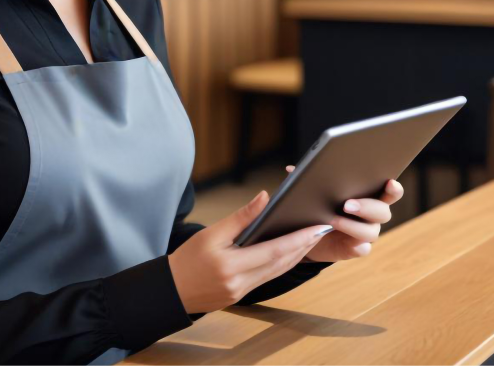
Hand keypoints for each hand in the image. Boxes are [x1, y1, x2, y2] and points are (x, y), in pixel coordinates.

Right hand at [167, 189, 335, 314]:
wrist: (171, 290)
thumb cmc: (187, 258)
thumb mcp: (210, 233)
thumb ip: (240, 217)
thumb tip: (264, 198)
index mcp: (231, 265)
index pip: (274, 251)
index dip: (299, 239)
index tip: (317, 227)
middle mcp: (241, 282)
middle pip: (282, 263)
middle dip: (304, 246)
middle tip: (322, 229)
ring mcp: (243, 292)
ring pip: (278, 272)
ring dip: (297, 255)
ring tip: (312, 239)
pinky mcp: (242, 295)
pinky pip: (268, 277)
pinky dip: (282, 264)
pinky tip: (290, 253)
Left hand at [284, 165, 403, 263]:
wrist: (309, 233)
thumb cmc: (317, 205)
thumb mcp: (313, 191)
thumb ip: (307, 178)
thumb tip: (291, 169)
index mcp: (367, 195)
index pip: (388, 191)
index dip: (393, 188)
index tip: (390, 182)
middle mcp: (371, 215)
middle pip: (383, 211)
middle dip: (367, 206)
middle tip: (347, 204)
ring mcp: (366, 233)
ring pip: (372, 231)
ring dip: (354, 225)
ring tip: (332, 220)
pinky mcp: (355, 249)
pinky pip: (363, 249)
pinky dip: (356, 245)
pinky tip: (348, 243)